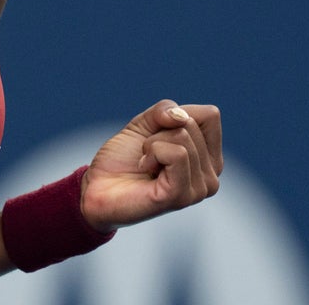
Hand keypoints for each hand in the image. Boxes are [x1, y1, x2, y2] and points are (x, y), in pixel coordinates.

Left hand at [80, 100, 222, 232]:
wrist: (98, 187)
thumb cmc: (124, 158)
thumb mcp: (145, 122)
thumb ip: (165, 110)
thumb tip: (180, 117)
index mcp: (209, 159)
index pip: (210, 115)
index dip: (177, 115)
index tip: (159, 135)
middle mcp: (210, 177)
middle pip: (193, 124)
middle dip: (161, 131)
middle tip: (147, 154)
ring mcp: (198, 190)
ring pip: (183, 136)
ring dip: (153, 143)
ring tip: (145, 164)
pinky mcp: (181, 196)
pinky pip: (177, 154)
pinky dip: (154, 152)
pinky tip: (144, 169)